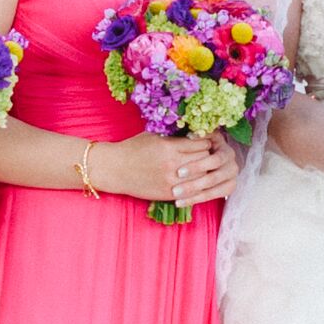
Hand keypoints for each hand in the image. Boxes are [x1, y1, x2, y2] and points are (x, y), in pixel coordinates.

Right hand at [106, 132, 238, 207]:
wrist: (114, 169)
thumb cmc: (133, 148)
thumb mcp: (154, 135)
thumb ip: (174, 135)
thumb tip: (195, 130)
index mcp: (170, 147)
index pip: (202, 144)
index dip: (206, 142)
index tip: (205, 141)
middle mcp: (173, 164)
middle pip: (205, 160)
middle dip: (208, 155)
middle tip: (208, 153)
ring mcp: (171, 181)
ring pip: (201, 176)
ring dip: (204, 171)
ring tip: (203, 166)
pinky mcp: (168, 194)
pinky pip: (191, 190)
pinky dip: (196, 185)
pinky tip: (195, 179)